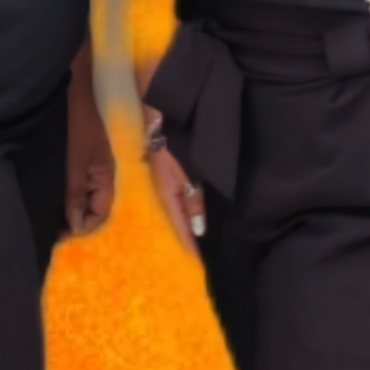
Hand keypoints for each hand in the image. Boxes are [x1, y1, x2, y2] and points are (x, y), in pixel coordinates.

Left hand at [63, 70, 116, 237]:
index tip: (59, 234)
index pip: (100, 213)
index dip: (83, 226)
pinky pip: (72, 184)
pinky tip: (47, 196)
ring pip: (80, 197)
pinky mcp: (75, 158)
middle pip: (90, 207)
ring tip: (45, 215)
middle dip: (74, 219)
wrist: (72, 91)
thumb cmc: (77, 126)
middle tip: (49, 228)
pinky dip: (62, 194)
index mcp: (104, 177)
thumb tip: (77, 227)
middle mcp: (98, 175)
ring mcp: (87, 166)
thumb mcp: (76, 163)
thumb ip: (76, 194)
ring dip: (66, 207)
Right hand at [140, 104, 205, 248]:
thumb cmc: (178, 137)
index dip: (188, 242)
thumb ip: (194, 197)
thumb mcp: (188, 169)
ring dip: (191, 218)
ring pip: (181, 203)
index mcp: (166, 190)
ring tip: (203, 235)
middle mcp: (166, 186)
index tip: (198, 262)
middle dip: (189, 233)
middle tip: (202, 253)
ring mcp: (168, 175)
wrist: (167, 106)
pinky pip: (183, 192)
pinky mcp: (174, 166)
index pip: (179, 224)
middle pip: (179, 216)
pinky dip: (191, 203)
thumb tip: (199, 229)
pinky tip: (200, 207)